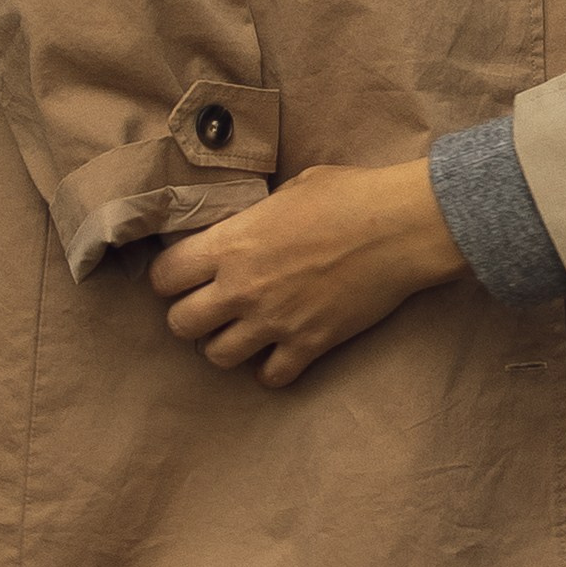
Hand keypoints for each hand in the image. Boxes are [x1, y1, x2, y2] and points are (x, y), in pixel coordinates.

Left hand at [148, 161, 468, 386]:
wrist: (402, 227)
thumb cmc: (351, 195)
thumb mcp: (291, 189)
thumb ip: (257, 216)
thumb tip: (249, 226)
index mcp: (231, 244)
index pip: (164, 277)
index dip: (171, 278)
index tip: (187, 275)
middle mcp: (242, 288)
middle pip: (180, 325)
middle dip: (193, 316)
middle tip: (215, 306)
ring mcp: (274, 321)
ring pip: (217, 357)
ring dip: (228, 344)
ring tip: (246, 330)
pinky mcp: (309, 344)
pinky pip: (270, 377)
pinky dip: (272, 369)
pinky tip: (283, 350)